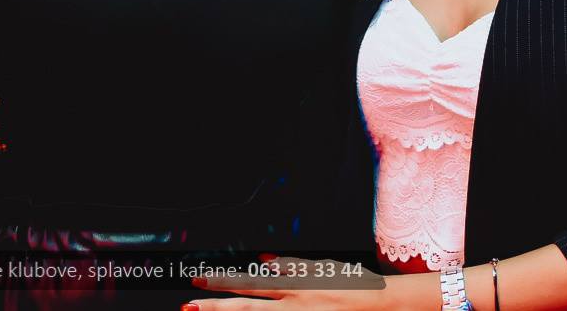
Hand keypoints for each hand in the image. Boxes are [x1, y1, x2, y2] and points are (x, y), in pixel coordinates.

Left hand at [183, 258, 387, 309]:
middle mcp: (292, 306)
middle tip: (190, 304)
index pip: (252, 284)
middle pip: (247, 307)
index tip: (201, 281)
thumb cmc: (350, 285)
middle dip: (216, 306)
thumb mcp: (320, 270)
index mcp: (294, 286)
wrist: (377, 304)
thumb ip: (291, 267)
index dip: (225, 283)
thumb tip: (265, 259)